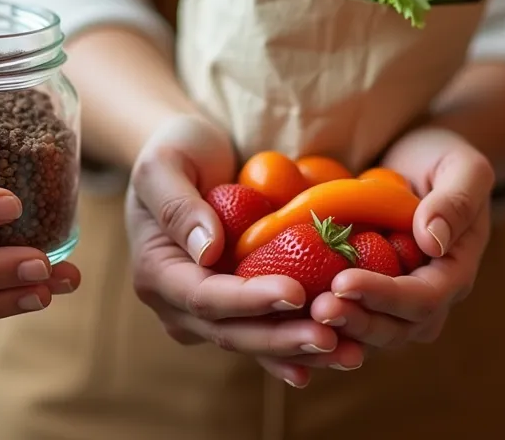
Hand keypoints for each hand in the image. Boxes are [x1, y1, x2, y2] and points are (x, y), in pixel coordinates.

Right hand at [125, 114, 365, 386]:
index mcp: (157, 273)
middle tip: (330, 339)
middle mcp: (178, 305)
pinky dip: (303, 346)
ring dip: (300, 352)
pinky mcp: (238, 309)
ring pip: (255, 342)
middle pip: (232, 333)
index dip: (250, 300)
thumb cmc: (177, 150)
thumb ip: (178, 206)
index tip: (296, 291)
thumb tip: (207, 252)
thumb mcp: (164, 163)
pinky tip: (342, 352)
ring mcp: (209, 314)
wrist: (193, 157)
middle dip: (282, 339)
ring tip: (347, 354)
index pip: (204, 297)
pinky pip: (270, 332)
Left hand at [294, 127, 491, 369]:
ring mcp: (397, 301)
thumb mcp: (462, 167)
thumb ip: (456, 202)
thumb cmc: (441, 158)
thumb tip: (434, 243)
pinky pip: (349, 319)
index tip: (343, 282)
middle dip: (357, 322)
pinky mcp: (368, 295)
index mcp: (455, 271)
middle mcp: (429, 296)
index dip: (385, 297)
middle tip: (317, 309)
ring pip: (371, 334)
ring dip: (340, 329)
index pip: (424, 299)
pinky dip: (324, 324)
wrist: (415, 160)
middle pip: (397, 329)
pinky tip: (293, 314)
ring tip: (306, 314)